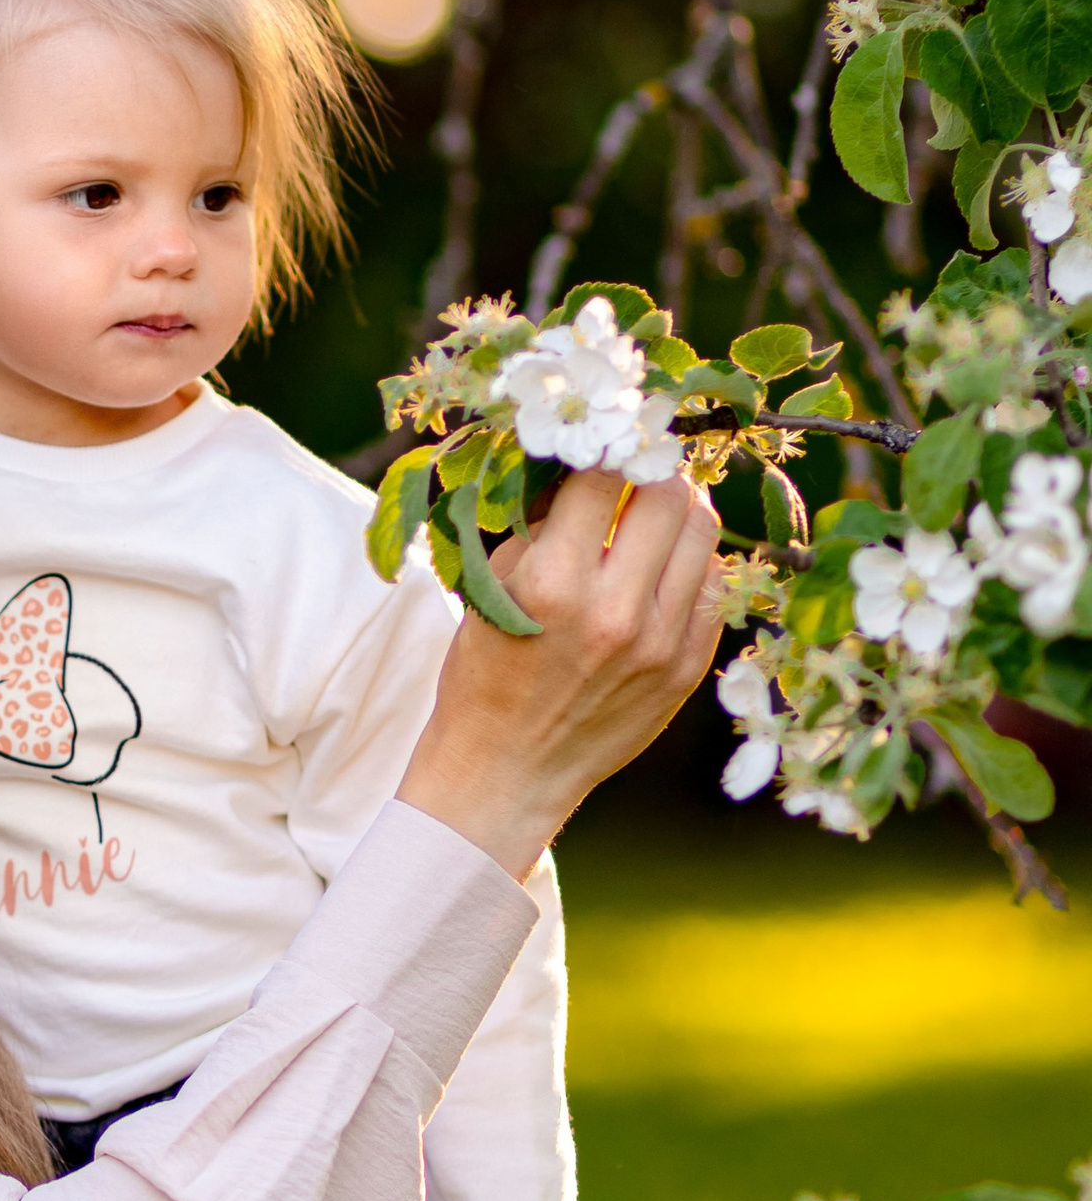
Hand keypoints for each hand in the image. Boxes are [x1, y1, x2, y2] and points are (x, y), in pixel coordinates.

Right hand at [395, 466, 724, 879]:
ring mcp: (661, 642)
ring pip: (703, 534)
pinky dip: (693, 561)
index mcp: (552, 584)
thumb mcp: (490, 587)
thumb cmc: (486, 671)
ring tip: (658, 502)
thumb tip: (583, 457)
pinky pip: (714, 586)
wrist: (509, 769)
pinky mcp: (687, 667)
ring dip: (681, 505)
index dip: (608, 442)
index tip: (608, 431)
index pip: (603, 476)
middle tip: (641, 459)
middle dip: (654, 465)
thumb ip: (539, 522)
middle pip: (668, 494)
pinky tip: (665, 561)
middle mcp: (615, 611)